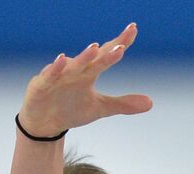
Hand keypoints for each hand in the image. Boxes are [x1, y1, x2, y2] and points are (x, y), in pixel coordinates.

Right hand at [17, 23, 152, 138]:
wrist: (44, 124)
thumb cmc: (71, 110)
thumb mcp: (100, 108)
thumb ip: (123, 104)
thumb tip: (151, 103)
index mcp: (89, 73)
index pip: (106, 54)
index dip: (120, 43)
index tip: (133, 29)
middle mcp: (76, 70)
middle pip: (92, 59)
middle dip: (105, 52)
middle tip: (121, 45)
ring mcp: (58, 76)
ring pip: (73, 65)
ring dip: (83, 57)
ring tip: (95, 49)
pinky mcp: (42, 85)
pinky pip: (49, 75)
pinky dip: (55, 69)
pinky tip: (62, 60)